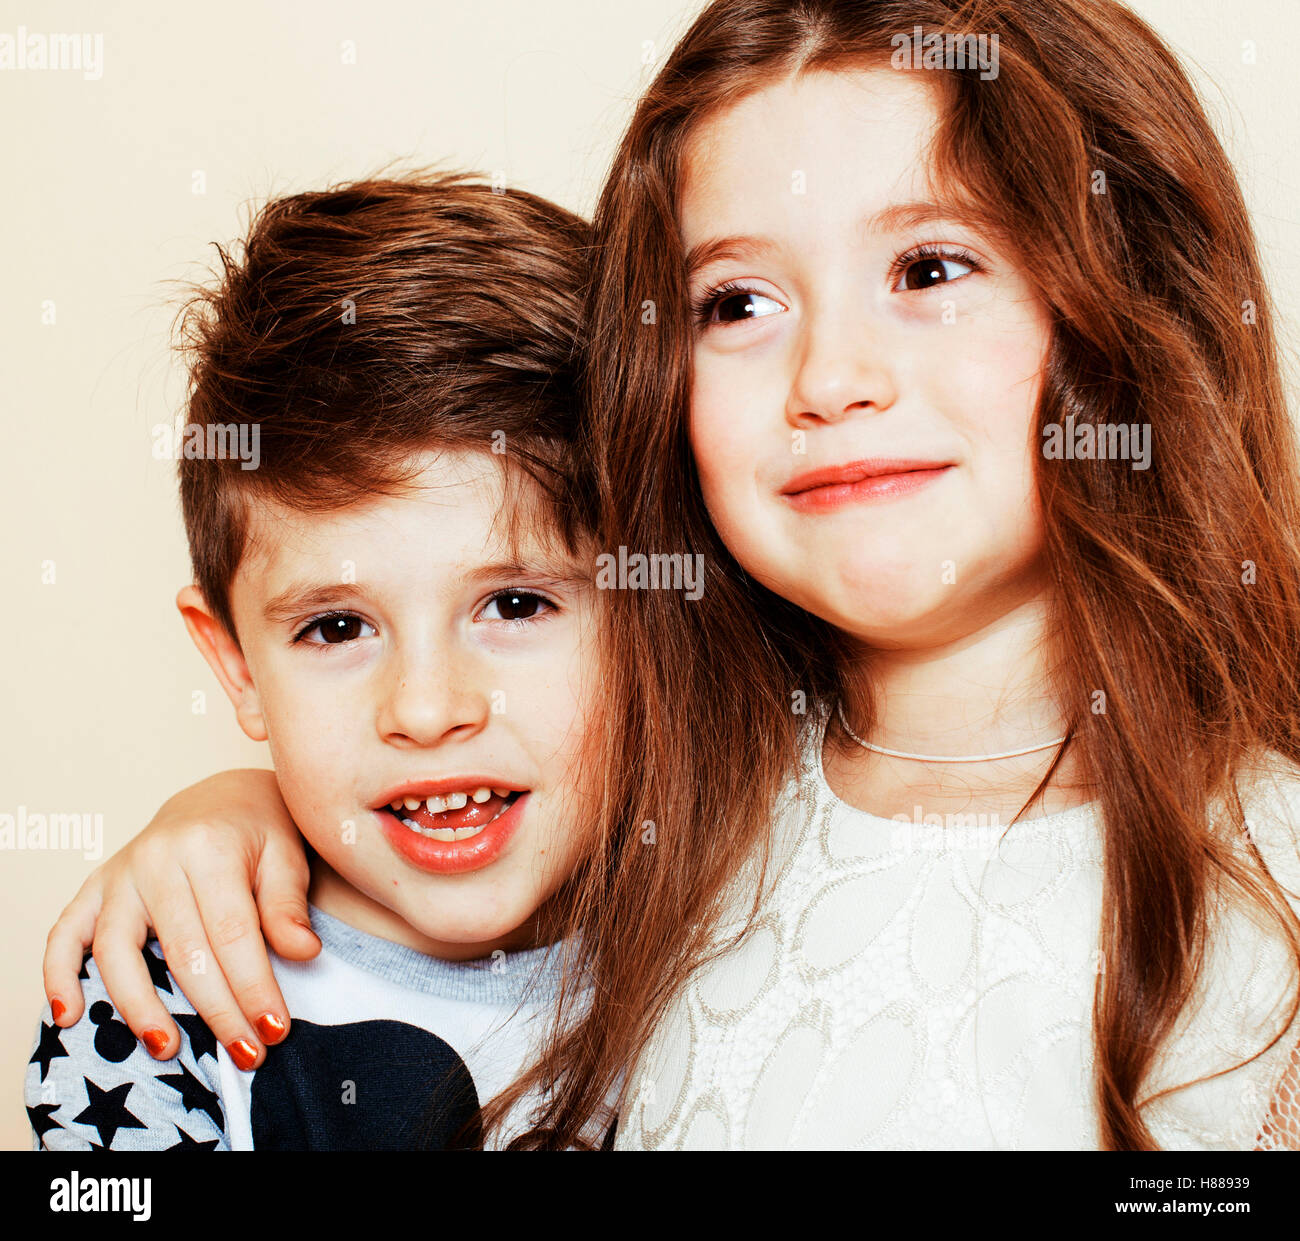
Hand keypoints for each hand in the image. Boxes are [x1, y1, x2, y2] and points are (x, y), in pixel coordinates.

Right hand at [42, 769, 318, 1067]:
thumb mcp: (287, 855)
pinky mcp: (95, 888)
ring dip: (140, 1006)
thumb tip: (303, 953)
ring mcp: (120, 874)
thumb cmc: (260, 831)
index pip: (233, 933)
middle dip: (216, 1009)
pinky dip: (58, 974)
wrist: (223, 797)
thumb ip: (288, 906)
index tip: (274, 1030)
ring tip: (168, 1048)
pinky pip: (65, 933)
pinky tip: (68, 1015)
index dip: (253, 986)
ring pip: (118, 950)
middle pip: (183, 949)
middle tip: (245, 1053)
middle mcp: (157, 858)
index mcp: (209, 846)